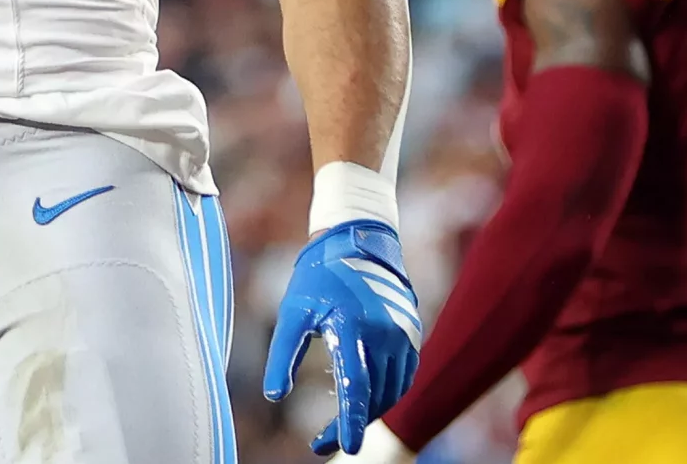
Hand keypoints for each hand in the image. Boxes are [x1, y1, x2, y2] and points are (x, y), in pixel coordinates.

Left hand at [262, 220, 421, 455]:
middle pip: (374, 396)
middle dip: (351, 424)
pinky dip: (386, 395)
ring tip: (340, 424)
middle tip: (324, 442)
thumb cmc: (319, 278)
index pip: (356, 387)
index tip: (344, 448)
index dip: (349, 422)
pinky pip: (403, 378)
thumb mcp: (293, 312)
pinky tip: (365, 401)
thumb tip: (273, 395)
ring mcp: (404, 336)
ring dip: (369, 412)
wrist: (359, 243)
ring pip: (391, 391)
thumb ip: (282, 355)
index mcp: (354, 328)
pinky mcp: (413, 336)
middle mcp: (386, 335)